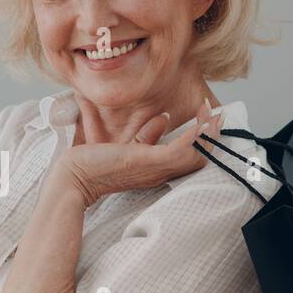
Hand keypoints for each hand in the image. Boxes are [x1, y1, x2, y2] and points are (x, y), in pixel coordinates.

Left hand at [60, 98, 223, 207]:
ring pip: (197, 155)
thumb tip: (163, 119)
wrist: (74, 178)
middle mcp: (161, 173)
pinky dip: (197, 136)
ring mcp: (157, 169)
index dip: (202, 141)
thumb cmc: (94, 165)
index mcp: (157, 171)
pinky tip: (205, 121)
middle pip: (199, 158)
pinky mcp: (150, 161)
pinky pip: (183, 150)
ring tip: (215, 114)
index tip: (208, 120)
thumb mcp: (126, 148)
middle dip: (212, 136)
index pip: (189, 158)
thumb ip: (146, 136)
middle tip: (218, 114)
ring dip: (210, 134)